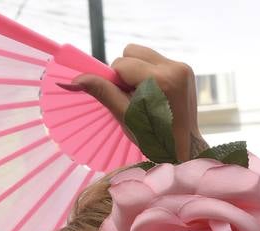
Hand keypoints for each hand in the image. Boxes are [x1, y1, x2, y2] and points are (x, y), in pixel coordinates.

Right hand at [67, 45, 204, 162]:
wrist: (183, 148)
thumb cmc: (151, 138)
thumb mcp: (124, 115)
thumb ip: (102, 92)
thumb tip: (73, 81)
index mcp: (161, 80)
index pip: (121, 63)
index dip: (115, 81)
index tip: (123, 100)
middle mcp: (175, 68)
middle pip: (132, 52)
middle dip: (125, 73)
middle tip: (133, 98)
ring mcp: (183, 67)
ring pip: (143, 54)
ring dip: (136, 72)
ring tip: (144, 96)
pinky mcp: (186, 70)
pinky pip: (156, 61)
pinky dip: (149, 75)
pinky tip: (155, 95)